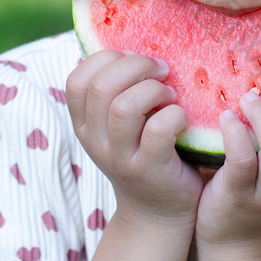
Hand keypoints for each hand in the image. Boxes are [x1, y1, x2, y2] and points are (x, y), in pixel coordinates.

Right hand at [66, 50, 202, 227]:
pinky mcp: (149, 170)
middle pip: (102, 86)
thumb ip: (117, 92)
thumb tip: (131, 47)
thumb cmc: (145, 154)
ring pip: (124, 106)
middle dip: (136, 66)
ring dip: (154, 90)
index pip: (77, 78)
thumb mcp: (120, 126)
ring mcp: (120, 157)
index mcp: (84, 123)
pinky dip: (175, 115)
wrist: (158, 213)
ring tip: (170, 95)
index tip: (135, 61)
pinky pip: (157, 130)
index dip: (107, 60)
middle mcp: (95, 140)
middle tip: (161, 71)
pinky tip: (183, 118)